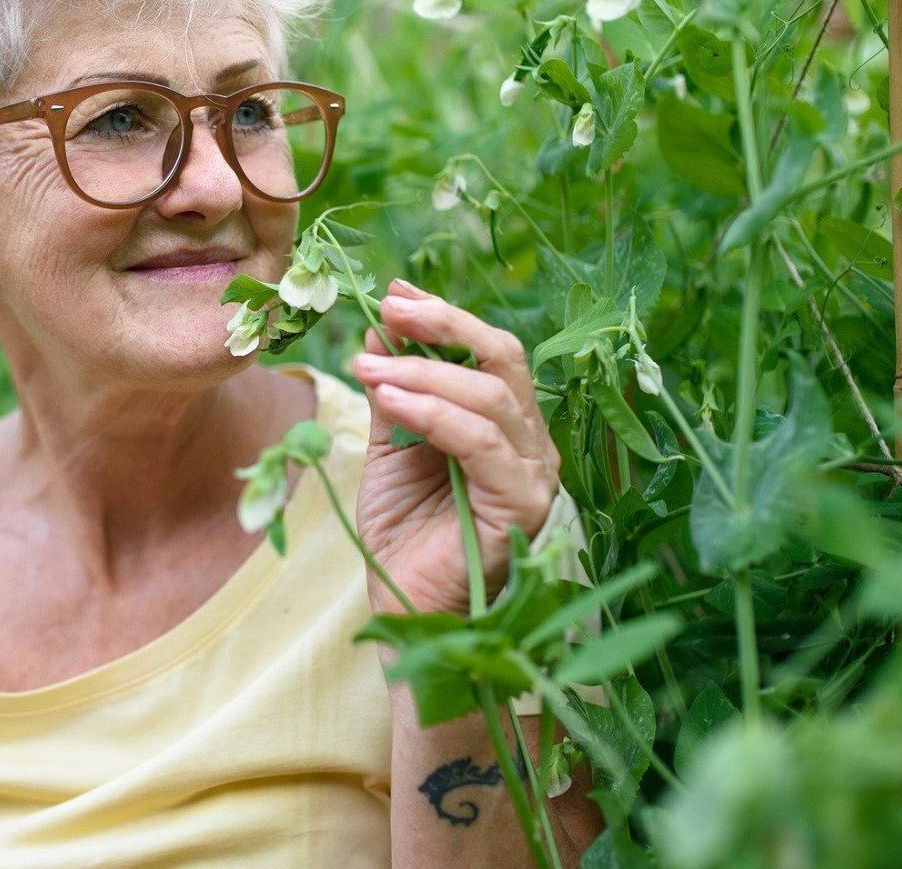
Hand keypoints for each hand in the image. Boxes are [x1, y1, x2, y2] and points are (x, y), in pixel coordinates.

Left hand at [349, 278, 561, 615]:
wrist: (406, 608)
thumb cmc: (403, 532)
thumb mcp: (388, 445)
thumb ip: (393, 390)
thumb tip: (382, 328)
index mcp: (504, 424)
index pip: (488, 352)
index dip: (444, 316)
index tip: (394, 292)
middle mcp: (530, 443)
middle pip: (502, 359)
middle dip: (444, 325)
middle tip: (389, 308)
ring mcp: (533, 474)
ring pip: (492, 396)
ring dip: (424, 372)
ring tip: (368, 367)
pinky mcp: (522, 505)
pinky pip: (482, 444)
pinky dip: (434, 414)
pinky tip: (392, 400)